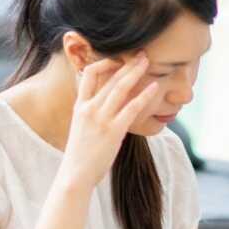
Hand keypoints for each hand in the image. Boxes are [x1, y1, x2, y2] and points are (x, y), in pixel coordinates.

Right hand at [59, 53, 159, 186]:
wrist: (75, 176)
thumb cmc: (79, 157)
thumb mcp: (79, 130)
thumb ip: (88, 117)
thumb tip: (100, 111)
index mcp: (80, 107)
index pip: (89, 75)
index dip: (104, 62)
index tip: (118, 58)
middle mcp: (90, 109)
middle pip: (109, 78)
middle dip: (126, 63)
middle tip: (141, 53)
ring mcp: (101, 119)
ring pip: (120, 88)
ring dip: (135, 72)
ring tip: (148, 61)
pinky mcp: (113, 131)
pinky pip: (131, 108)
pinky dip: (144, 95)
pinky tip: (154, 87)